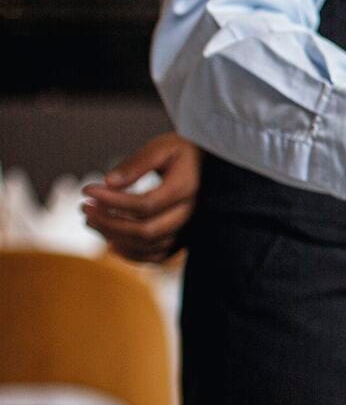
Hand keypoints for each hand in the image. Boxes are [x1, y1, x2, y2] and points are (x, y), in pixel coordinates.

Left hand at [81, 133, 201, 262]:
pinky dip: (130, 253)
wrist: (202, 164)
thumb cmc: (179, 152)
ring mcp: (186, 229)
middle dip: (109, 222)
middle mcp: (189, 214)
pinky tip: (109, 239)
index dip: (113, 201)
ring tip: (90, 220)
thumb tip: (108, 183)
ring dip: (114, 237)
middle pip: (146, 231)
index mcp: (186, 189)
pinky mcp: (180, 239)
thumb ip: (136, 164)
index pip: (146, 204)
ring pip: (147, 245)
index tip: (87, 189)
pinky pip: (154, 257)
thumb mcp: (160, 148)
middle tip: (84, 207)